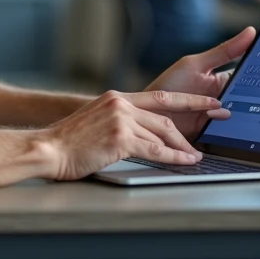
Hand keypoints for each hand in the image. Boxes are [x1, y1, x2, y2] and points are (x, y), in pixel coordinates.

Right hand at [44, 90, 227, 180]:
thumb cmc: (67, 142)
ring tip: (195, 156)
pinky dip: (174, 157)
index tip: (208, 101)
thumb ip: (118, 120)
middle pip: (165, 117)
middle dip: (192, 125)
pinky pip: (155, 150)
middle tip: (212, 128)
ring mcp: (121, 121)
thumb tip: (141, 133)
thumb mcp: (95, 121)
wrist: (48, 148)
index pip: (160, 97)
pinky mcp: (120, 139)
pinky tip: (184, 161)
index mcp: (116, 98)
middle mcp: (121, 104)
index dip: (188, 99)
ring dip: (182, 148)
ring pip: (162, 135)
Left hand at [146, 27, 255, 138]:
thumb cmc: (169, 85)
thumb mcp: (196, 64)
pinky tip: (221, 121)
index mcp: (223, 80)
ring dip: (238, 114)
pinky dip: (227, 129)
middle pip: (247, 98)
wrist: (146, 113)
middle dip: (253, 97)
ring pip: (239, 117)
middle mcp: (224, 99)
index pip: (248, 76)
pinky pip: (225, 132)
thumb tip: (251, 31)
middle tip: (254, 94)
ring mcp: (218, 118)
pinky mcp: (212, 134)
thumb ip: (224, 51)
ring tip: (227, 108)